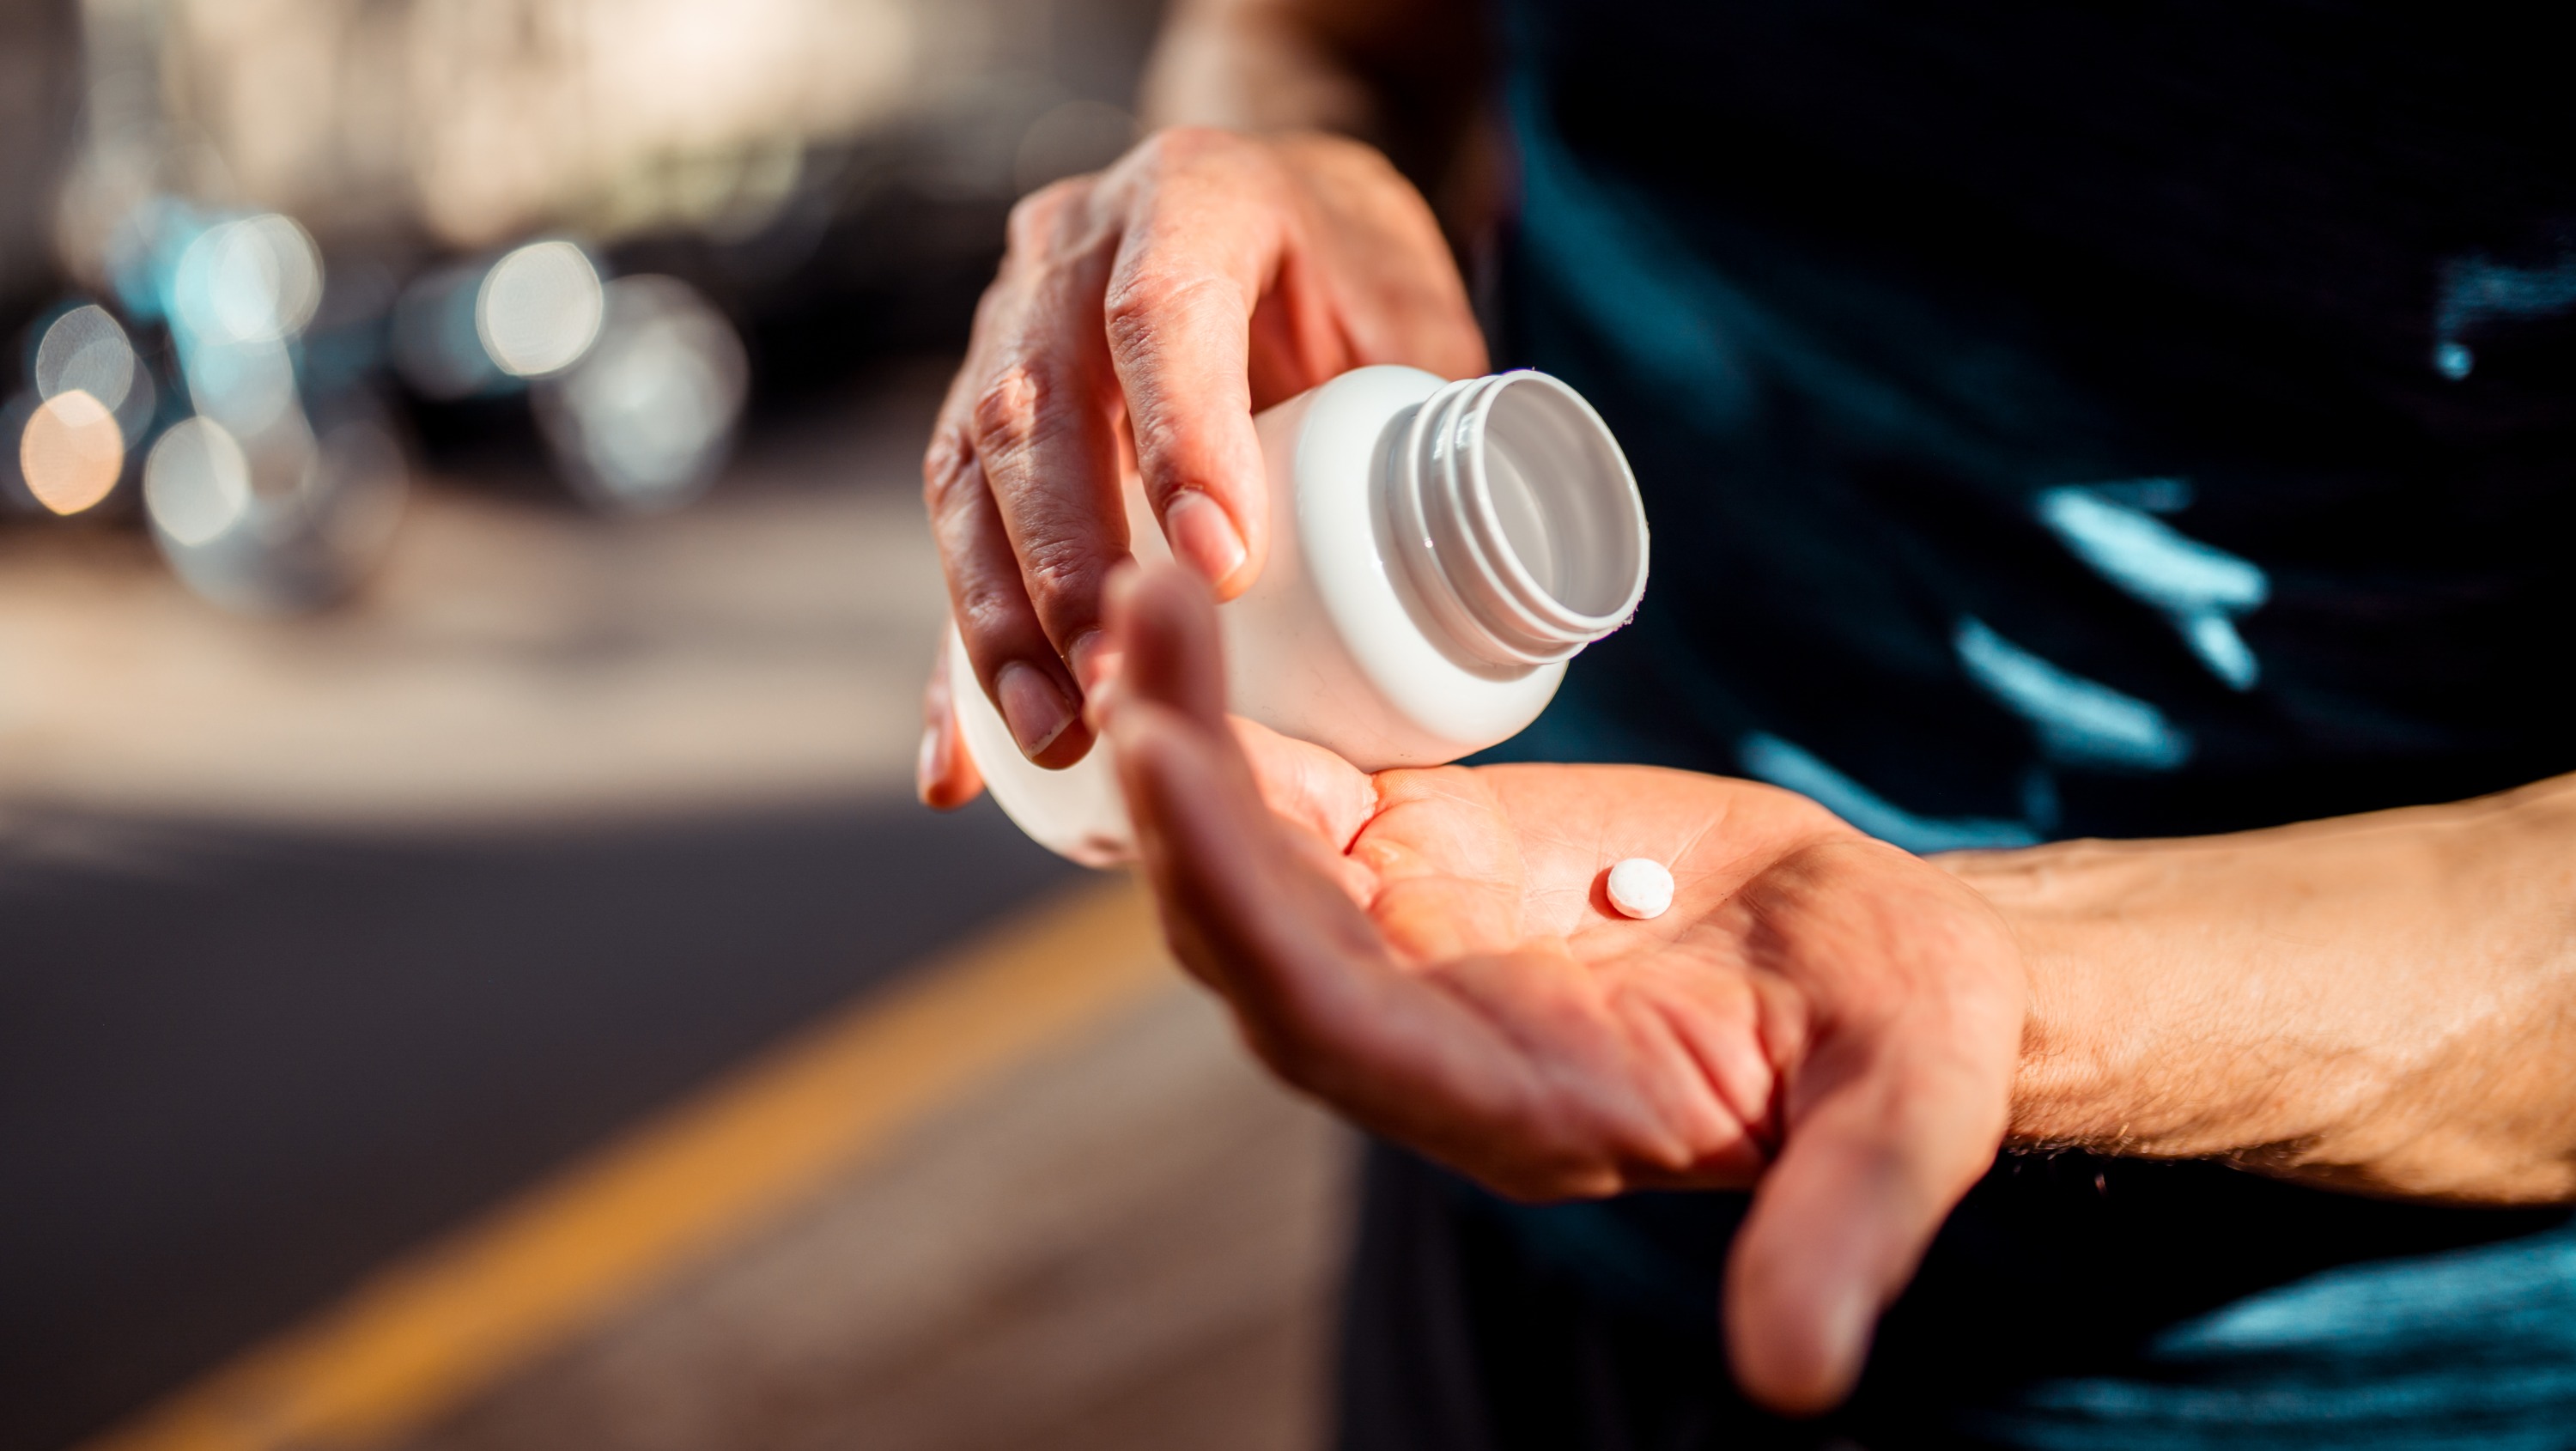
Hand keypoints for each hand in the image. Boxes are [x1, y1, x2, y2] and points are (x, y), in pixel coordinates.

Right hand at [918, 127, 1485, 806]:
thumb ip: (1437, 420)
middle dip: (1064, 561)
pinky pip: (953, 545)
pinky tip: (960, 765)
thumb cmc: (1354, 277)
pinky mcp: (976, 424)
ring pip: (964, 477)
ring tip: (1056, 734)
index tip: (1223, 570)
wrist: (1277, 217)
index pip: (1160, 310)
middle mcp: (1068, 253)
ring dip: (998, 620)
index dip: (1181, 437)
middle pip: (1031, 406)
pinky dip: (956, 661)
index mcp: (1191, 197)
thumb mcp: (1414, 313)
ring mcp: (1004, 332)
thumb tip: (1484, 579)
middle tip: (1118, 680)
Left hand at [1096, 564, 2025, 1413]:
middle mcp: (1421, 1037)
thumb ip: (1843, 1229)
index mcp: (1509, 1110)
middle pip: (1248, 932)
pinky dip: (1235, 715)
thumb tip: (1800, 1381)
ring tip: (1148, 591)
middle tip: (1137, 632)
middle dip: (1180, 799)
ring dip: (1185, 736)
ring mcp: (1404, 943)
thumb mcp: (1899, 1118)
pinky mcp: (1414, 858)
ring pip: (1245, 855)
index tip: (1175, 773)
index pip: (1332, 1026)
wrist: (1874, 957)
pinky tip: (1186, 613)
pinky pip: (1291, 794)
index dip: (1246, 909)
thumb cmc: (1897, 1040)